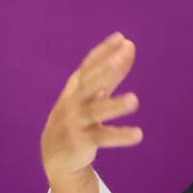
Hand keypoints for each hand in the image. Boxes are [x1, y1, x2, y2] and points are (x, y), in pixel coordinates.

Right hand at [40, 33, 141, 192]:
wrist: (54, 153)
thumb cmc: (77, 116)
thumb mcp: (91, 93)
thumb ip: (112, 72)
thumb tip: (129, 45)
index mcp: (76, 86)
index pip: (89, 65)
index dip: (104, 52)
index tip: (121, 38)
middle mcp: (74, 101)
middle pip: (89, 83)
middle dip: (104, 71)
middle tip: (121, 58)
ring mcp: (76, 121)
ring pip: (96, 111)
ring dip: (115, 105)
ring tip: (135, 100)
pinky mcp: (81, 141)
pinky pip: (102, 137)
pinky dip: (120, 136)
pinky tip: (138, 134)